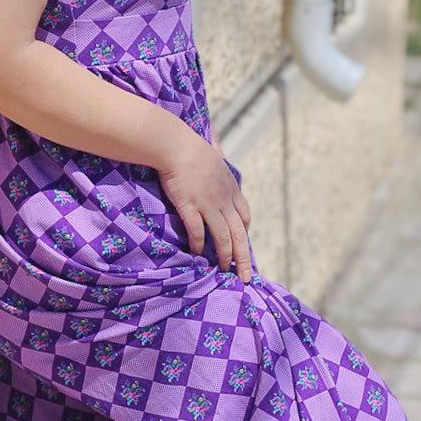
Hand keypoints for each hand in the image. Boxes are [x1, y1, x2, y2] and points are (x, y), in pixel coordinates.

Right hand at [157, 128, 252, 282]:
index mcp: (230, 187)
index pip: (245, 215)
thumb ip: (217, 157)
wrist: (175, 145)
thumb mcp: (213, 153)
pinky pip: (197, 232)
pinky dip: (198, 245)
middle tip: (245, 275)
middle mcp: (223, 199)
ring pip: (223, 237)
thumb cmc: (190, 146)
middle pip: (240, 233)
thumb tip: (217, 150)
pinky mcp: (190, 207)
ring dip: (225, 256)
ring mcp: (208, 204)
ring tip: (225, 270)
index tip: (242, 241)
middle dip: (244, 257)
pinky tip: (197, 254)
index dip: (245, 231)